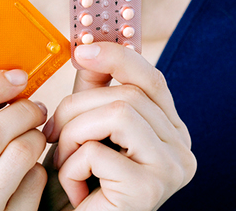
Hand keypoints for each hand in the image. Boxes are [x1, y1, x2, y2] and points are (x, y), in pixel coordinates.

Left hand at [43, 43, 196, 209]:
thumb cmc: (79, 182)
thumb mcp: (87, 124)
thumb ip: (96, 87)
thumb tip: (91, 44)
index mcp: (171, 129)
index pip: (152, 79)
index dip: (118, 57)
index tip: (82, 49)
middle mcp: (182, 147)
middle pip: (129, 94)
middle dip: (77, 107)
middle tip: (54, 132)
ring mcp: (172, 169)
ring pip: (117, 114)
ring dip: (74, 135)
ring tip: (65, 163)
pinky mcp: (149, 190)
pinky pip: (98, 152)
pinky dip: (71, 167)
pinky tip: (75, 189)